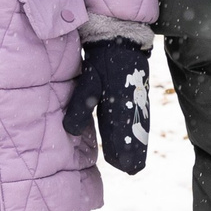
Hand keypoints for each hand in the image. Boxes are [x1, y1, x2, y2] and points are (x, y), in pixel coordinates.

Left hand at [65, 36, 151, 173]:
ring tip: (135, 163)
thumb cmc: (102, 62)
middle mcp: (132, 106)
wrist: (120, 39)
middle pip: (135, 136)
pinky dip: (140, 132)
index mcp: (120, 106)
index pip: (123, 136)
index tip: (125, 168)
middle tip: (131, 170)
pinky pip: (141, 119)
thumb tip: (70, 131)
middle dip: (132, 152)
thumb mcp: (88, 82)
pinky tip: (138, 140)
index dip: (124, 152)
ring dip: (137, 144)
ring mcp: (138, 101)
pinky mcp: (139, 96)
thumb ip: (80, 106)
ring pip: (140, 128)